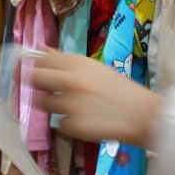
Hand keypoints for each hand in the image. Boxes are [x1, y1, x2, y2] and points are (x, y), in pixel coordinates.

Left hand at [32, 50, 164, 144]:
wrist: (144, 115)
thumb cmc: (120, 90)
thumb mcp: (94, 69)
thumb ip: (65, 60)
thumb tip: (40, 48)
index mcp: (79, 64)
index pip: (42, 59)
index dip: (32, 64)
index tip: (30, 70)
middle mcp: (72, 81)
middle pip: (34, 78)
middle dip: (35, 84)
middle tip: (45, 89)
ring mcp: (71, 104)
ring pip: (43, 103)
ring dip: (52, 105)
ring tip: (72, 107)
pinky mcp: (73, 126)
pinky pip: (59, 123)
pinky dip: (68, 123)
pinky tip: (85, 121)